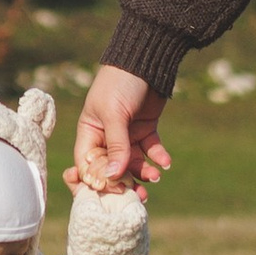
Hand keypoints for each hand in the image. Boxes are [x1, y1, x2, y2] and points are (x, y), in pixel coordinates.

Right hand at [74, 65, 170, 193]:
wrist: (146, 58)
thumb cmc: (120, 82)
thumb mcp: (115, 114)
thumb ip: (116, 145)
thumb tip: (114, 177)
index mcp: (90, 131)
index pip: (89, 164)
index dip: (99, 179)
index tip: (113, 188)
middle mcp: (106, 136)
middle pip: (113, 167)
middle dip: (124, 182)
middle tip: (138, 196)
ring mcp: (127, 133)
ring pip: (133, 162)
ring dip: (143, 171)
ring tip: (155, 176)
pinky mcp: (145, 128)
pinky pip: (150, 149)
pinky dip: (158, 157)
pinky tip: (166, 162)